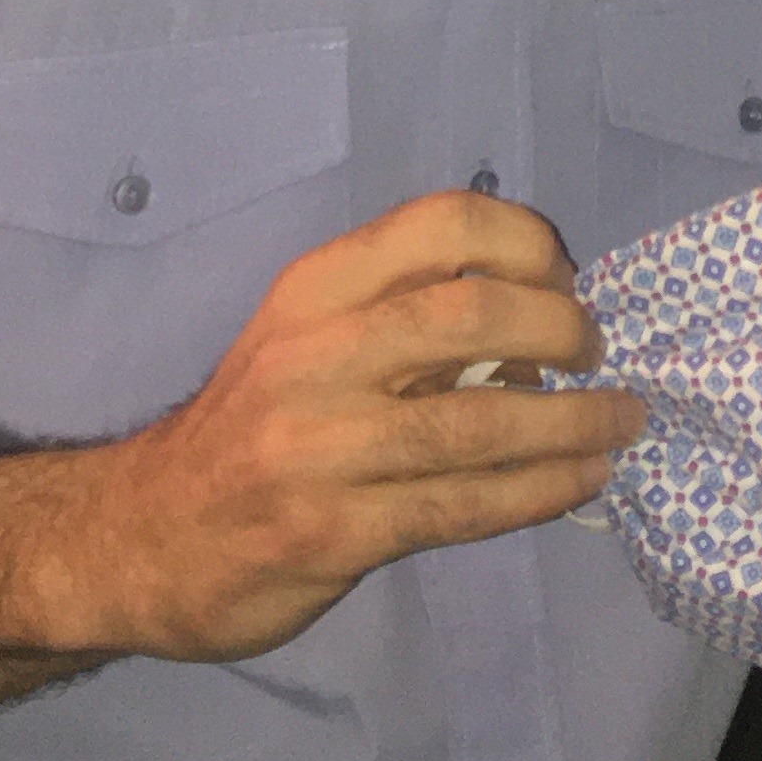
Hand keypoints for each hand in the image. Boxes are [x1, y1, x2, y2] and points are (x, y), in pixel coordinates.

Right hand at [81, 193, 644, 663]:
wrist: (140, 536)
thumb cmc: (251, 426)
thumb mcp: (305, 338)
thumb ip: (401, 313)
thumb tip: (541, 305)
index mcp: (314, 290)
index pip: (439, 224)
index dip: (526, 240)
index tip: (565, 274)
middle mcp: (315, 356)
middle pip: (471, 312)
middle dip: (562, 325)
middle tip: (598, 350)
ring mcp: (322, 448)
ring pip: (478, 423)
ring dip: (572, 421)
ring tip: (621, 421)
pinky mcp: (335, 531)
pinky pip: (463, 506)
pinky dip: (540, 490)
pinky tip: (581, 480)